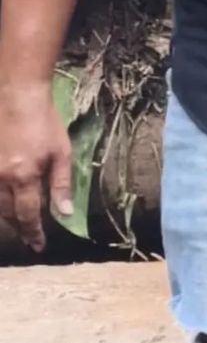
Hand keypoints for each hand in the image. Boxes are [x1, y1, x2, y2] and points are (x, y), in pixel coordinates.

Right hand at [0, 82, 73, 252]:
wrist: (17, 97)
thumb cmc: (44, 122)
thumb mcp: (62, 152)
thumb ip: (62, 184)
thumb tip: (64, 213)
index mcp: (25, 177)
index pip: (28, 215)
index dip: (33, 232)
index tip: (38, 245)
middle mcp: (2, 178)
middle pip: (8, 213)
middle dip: (20, 227)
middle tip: (29, 236)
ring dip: (6, 216)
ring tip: (17, 222)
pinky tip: (4, 201)